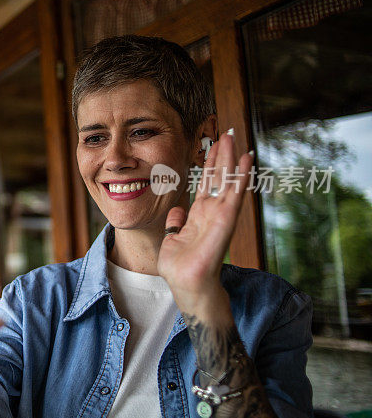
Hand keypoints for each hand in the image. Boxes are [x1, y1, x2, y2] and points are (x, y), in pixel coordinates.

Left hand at [157, 130, 253, 316]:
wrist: (186, 283)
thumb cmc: (180, 267)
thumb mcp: (172, 239)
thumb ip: (176, 223)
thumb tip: (176, 212)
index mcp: (199, 215)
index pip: (207, 184)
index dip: (210, 166)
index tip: (214, 147)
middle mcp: (212, 212)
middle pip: (218, 178)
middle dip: (221, 155)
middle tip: (227, 134)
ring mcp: (220, 214)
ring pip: (227, 180)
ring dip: (231, 158)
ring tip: (234, 138)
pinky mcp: (226, 219)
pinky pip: (235, 193)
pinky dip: (241, 175)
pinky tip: (246, 159)